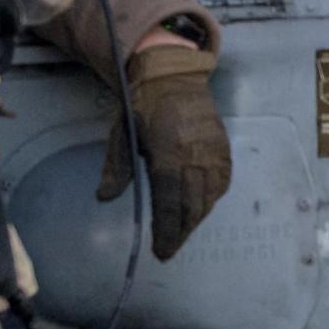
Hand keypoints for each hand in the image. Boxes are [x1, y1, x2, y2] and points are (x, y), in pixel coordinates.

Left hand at [98, 41, 231, 259]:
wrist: (174, 77)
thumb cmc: (142, 106)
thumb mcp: (122, 133)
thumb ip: (116, 166)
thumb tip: (104, 197)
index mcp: (168, 151)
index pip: (169, 200)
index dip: (167, 229)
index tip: (162, 251)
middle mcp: (195, 155)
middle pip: (192, 205)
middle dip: (181, 231)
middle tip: (170, 249)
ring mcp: (214, 152)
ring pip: (209, 198)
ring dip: (196, 219)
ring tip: (182, 232)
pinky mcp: (224, 149)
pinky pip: (222, 183)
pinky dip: (211, 200)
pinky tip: (200, 207)